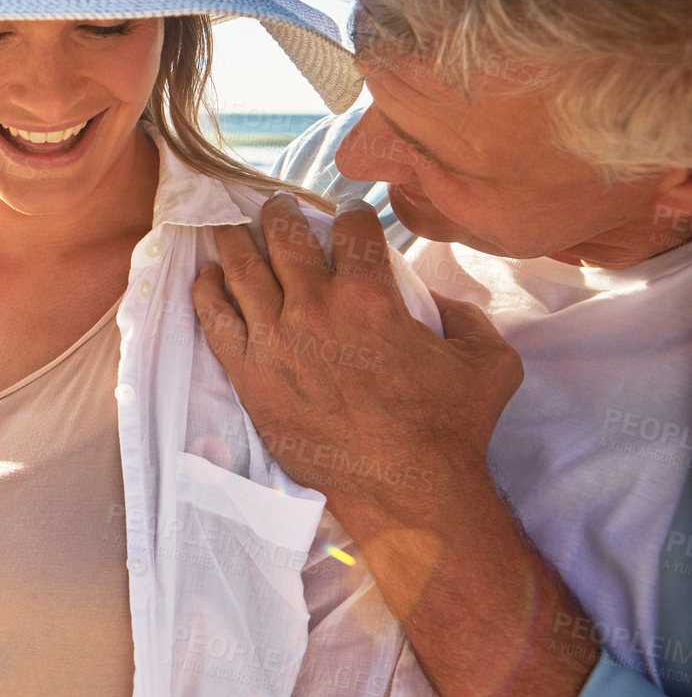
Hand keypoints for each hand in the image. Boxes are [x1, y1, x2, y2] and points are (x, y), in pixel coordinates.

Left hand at [189, 194, 523, 527]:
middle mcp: (314, 307)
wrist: (407, 489)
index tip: (347, 215)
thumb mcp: (490, 360)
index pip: (351, 229)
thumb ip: (465, 314)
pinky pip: (214, 319)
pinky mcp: (249, 374)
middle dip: (281, 212)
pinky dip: (206, 291)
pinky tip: (206, 276)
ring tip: (231, 228)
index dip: (351, 214)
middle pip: (284, 235)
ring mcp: (274, 339)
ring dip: (235, 239)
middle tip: (278, 207)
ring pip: (242, 268)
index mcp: (369, 295)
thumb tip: (434, 296)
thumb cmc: (452, 428)